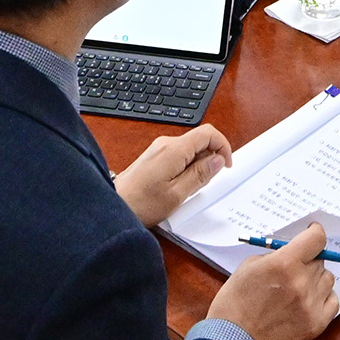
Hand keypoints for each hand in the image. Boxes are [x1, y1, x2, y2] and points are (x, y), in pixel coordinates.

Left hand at [114, 125, 230, 224]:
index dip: (223, 146)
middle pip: (199, 140)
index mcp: (174, 150)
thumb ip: (200, 175)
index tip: (226, 165)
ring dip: (197, 165)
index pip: (208, 133)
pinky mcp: (154, 156)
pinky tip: (178, 186)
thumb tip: (218, 160)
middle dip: (209, 159)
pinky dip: (186, 167)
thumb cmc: (141, 204)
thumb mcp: (177, 195)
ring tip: (187, 188)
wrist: (113, 206)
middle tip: (204, 184)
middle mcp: (165, 144)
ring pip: (190, 149)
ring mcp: (158, 149)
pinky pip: (179, 155)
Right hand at [208, 220, 339, 339]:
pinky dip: (323, 298)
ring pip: (328, 279)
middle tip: (294, 268)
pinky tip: (308, 300)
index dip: (314, 233)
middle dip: (308, 260)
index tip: (312, 233)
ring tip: (298, 287)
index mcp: (284, 263)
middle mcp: (302, 282)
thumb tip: (296, 250)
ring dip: (315, 279)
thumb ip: (276, 255)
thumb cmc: (236, 302)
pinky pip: (333, 301)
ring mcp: (311, 305)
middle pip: (320, 259)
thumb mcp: (250, 266)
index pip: (316, 239)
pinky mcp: (316, 324)